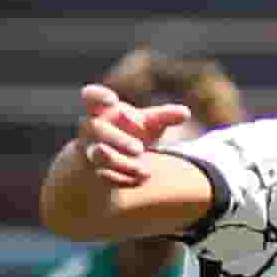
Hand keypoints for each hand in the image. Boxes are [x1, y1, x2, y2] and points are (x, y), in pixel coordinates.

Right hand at [73, 83, 192, 186]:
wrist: (116, 159)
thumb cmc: (132, 131)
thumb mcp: (149, 123)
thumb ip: (165, 116)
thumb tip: (186, 113)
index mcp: (103, 109)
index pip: (90, 96)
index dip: (97, 96)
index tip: (113, 100)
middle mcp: (91, 128)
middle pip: (97, 129)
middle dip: (119, 139)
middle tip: (140, 149)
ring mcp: (90, 150)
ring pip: (98, 155)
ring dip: (120, 163)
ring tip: (145, 170)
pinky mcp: (95, 171)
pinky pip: (105, 176)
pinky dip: (124, 179)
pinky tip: (142, 179)